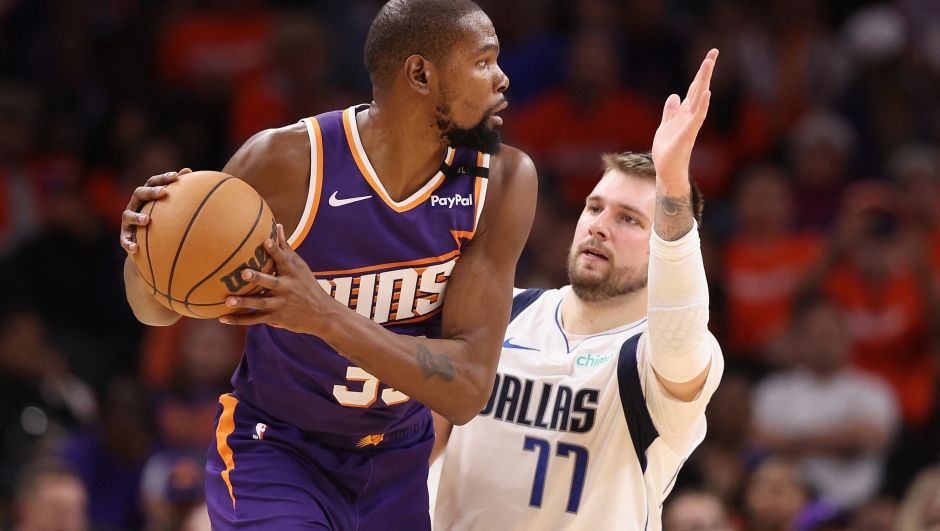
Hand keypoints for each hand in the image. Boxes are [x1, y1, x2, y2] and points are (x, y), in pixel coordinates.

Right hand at [120, 168, 191, 253]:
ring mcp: (127, 221)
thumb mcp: (168, 205)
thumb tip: (189, 170)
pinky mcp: (124, 236)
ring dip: (137, 217)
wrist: (146, 243)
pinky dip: (128, 243)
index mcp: (146, 196)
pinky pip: (124, 240)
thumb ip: (177, 189)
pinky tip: (136, 248)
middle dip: (149, 192)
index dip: (162, 178)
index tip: (175, 176)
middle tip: (162, 192)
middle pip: (138, 194)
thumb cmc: (161, 219)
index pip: (152, 183)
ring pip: (128, 215)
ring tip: (147, 220)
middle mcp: (135, 205)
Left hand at [219, 224, 339, 334]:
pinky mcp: (275, 317)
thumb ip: (285, 248)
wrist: (321, 314)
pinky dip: (239, 320)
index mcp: (292, 273)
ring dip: (244, 303)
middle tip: (244, 273)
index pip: (283, 260)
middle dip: (257, 278)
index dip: (275, 250)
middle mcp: (286, 288)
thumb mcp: (300, 267)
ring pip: (260, 303)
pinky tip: (222, 318)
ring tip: (228, 300)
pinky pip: (255, 319)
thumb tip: (277, 226)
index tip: (266, 241)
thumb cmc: (307, 286)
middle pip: (270, 283)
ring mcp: (280, 304)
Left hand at [651, 49, 717, 185]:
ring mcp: (690, 124)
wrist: (667, 171)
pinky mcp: (688, 134)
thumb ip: (670, 111)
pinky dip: (703, 105)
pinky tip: (707, 93)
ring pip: (699, 98)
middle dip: (705, 70)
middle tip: (714, 51)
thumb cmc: (668, 151)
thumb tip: (674, 96)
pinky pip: (697, 117)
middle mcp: (690, 115)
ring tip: (709, 63)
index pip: (694, 88)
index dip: (700, 73)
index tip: (709, 56)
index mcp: (684, 112)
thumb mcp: (665, 125)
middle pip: (699, 88)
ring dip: (704, 80)